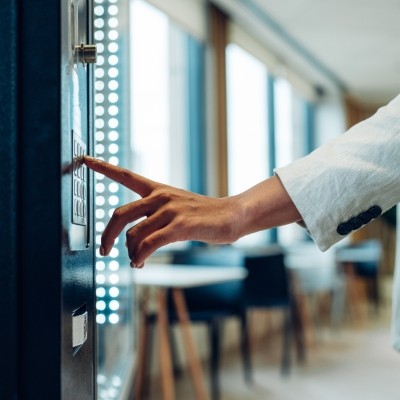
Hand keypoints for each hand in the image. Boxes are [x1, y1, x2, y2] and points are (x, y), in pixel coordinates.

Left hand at [84, 157, 241, 266]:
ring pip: (134, 234)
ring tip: (136, 261)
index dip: (104, 167)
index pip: (126, 175)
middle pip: (120, 213)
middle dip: (107, 235)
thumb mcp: (175, 208)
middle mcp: (160, 196)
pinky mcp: (180, 225)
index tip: (85, 159)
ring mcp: (170, 210)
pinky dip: (140, 257)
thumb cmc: (201, 215)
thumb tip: (131, 243)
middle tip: (105, 250)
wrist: (229, 216)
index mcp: (157, 189)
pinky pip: (150, 244)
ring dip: (130, 252)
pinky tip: (140, 263)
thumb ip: (152, 219)